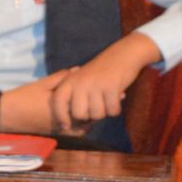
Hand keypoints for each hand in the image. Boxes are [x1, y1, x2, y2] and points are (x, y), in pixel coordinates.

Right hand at [0, 73, 83, 137]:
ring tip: (83, 105)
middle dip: (91, 108)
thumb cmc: (25, 97)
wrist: (7, 115)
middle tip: (91, 96)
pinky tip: (73, 113)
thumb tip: (78, 70)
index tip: (92, 86)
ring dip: (85, 117)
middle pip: (88, 118)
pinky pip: (74, 131)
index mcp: (65, 108)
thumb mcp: (43, 83)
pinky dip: (78, 124)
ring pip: (83, 126)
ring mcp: (61, 131)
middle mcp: (66, 122)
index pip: (87, 104)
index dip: (91, 95)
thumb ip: (62, 77)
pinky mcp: (56, 134)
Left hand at [47, 33, 161, 131]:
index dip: (61, 116)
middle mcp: (80, 82)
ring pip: (97, 114)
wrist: (123, 55)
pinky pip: (112, 111)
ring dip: (105, 111)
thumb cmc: (101, 73)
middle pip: (79, 114)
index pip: (58, 102)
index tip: (66, 126)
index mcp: (70, 80)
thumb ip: (74, 97)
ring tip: (107, 99)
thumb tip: (70, 126)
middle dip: (89, 116)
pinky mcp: (111, 87)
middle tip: (97, 106)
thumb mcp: (81, 80)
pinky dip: (116, 109)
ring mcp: (95, 84)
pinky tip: (117, 98)